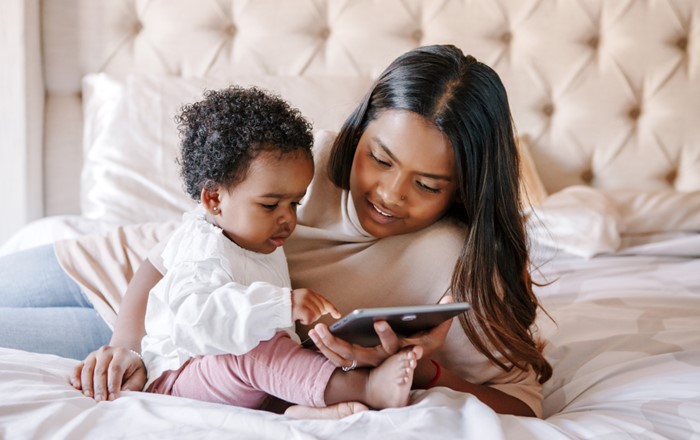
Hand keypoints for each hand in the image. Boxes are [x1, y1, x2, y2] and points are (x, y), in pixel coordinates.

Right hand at [70, 345, 146, 400]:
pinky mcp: (85, 360)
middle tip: (100, 400)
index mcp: (122, 353)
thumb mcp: (139, 375)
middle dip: (100, 387)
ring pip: (88, 369)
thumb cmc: (132, 369)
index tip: (113, 398)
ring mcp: (94, 355)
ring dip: (87, 384)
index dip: (113, 384)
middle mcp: (106, 351)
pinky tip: (77, 387)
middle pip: (100, 370)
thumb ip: (133, 384)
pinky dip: (75, 377)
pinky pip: (77, 368)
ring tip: (89, 396)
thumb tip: (124, 394)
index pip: (115, 369)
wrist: (122, 356)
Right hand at [291, 288, 340, 324]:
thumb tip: (325, 309)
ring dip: (309, 318)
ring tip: (300, 314)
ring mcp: (305, 302)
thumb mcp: (302, 299)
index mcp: (309, 293)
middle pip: (321, 310)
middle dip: (316, 314)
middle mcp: (308, 295)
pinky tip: (299, 318)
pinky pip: (310, 319)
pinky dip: (305, 321)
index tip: (337, 315)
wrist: (274, 305)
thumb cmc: (286, 305)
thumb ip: (313, 302)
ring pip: (316, 315)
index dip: (332, 309)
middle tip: (305, 314)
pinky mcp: (301, 309)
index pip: (324, 301)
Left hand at [308, 295, 454, 367]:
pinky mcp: (355, 363)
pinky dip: (324, 348)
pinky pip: (336, 359)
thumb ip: (443, 317)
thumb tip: (450, 298)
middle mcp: (378, 361)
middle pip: (356, 354)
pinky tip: (314, 334)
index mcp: (396, 353)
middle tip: (322, 328)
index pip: (392, 345)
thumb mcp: (436, 335)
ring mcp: (365, 364)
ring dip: (326, 345)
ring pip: (342, 358)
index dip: (387, 334)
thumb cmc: (421, 347)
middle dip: (338, 342)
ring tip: (314, 329)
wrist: (408, 373)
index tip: (379, 320)